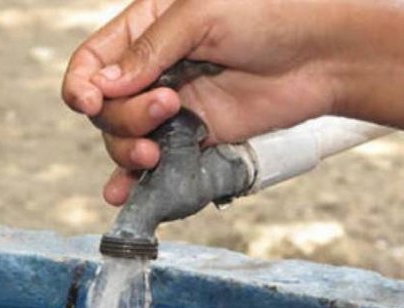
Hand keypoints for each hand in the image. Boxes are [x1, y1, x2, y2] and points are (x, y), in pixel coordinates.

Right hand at [61, 0, 339, 204]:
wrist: (323, 53)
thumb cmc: (268, 12)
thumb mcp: (199, 13)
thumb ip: (148, 51)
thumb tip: (101, 86)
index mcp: (146, 28)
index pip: (92, 60)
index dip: (80, 84)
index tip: (88, 103)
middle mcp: (154, 70)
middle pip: (106, 107)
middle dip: (124, 116)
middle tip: (167, 107)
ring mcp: (174, 107)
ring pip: (125, 138)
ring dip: (129, 150)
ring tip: (156, 151)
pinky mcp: (196, 137)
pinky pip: (157, 163)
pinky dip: (137, 181)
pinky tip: (124, 194)